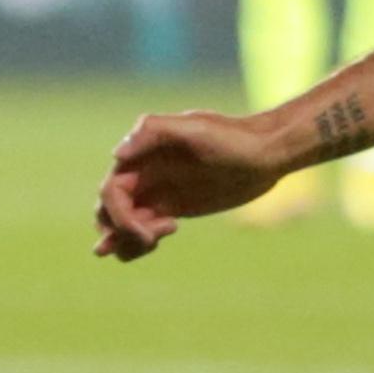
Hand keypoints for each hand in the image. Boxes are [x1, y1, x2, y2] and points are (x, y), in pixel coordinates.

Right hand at [95, 109, 303, 259]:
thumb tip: (116, 155)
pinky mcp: (171, 208)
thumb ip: (152, 132)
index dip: (119, 216)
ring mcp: (156, 193)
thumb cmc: (232, 136)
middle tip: (151, 241)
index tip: (148, 231)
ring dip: (124, 242)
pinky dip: (137, 243)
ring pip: (120, 224)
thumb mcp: (194, 128)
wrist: (265, 153)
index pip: (110, 192)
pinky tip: (153, 243)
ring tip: (151, 244)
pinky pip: (142, 229)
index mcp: (141, 155)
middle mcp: (143, 174)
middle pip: (107, 211)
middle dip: (119, 231)